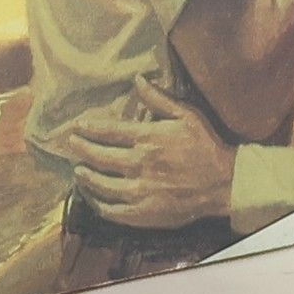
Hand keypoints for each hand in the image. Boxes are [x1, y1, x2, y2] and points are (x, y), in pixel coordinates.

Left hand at [67, 77, 235, 227]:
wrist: (223, 183)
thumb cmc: (204, 145)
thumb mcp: (186, 114)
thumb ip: (159, 98)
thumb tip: (137, 79)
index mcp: (148, 138)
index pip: (109, 132)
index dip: (90, 128)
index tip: (77, 126)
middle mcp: (139, 164)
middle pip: (100, 157)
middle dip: (82, 150)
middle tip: (70, 145)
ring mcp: (139, 191)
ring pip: (101, 185)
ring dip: (85, 177)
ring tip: (77, 170)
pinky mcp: (143, 213)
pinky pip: (112, 210)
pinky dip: (97, 203)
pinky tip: (92, 197)